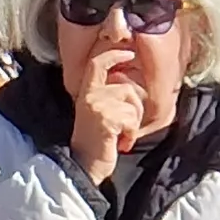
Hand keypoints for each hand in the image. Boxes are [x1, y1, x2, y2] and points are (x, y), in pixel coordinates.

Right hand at [68, 39, 146, 181]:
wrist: (83, 167)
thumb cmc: (96, 144)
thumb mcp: (99, 115)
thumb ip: (110, 99)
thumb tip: (133, 86)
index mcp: (86, 93)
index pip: (97, 63)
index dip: (113, 54)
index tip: (129, 52)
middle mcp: (89, 96)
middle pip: (126, 88)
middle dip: (135, 108)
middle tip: (125, 127)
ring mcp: (97, 106)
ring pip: (132, 104)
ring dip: (133, 123)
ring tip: (120, 136)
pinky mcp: (106, 118)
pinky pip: (132, 119)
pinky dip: (131, 134)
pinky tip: (121, 143)